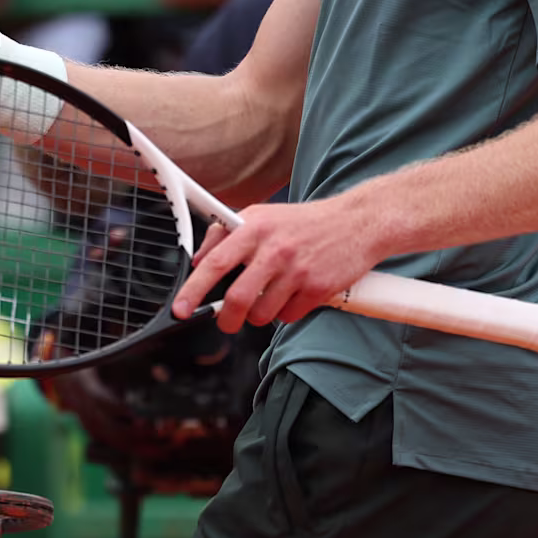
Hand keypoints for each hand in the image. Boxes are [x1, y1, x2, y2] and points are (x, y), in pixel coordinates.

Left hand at [172, 199, 384, 334]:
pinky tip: (293, 295)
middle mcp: (274, 249)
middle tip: (226, 321)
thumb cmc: (303, 223)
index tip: (181, 308)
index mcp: (254, 227)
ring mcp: (297, 270)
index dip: (193, 289)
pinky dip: (285, 313)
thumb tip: (197, 259)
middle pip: (238, 298)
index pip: (215, 262)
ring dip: (260, 315)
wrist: (357, 223)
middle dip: (227, 318)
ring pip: (263, 313)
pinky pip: (289, 316)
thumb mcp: (261, 216)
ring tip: (269, 297)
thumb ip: (226, 234)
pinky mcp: (317, 288)